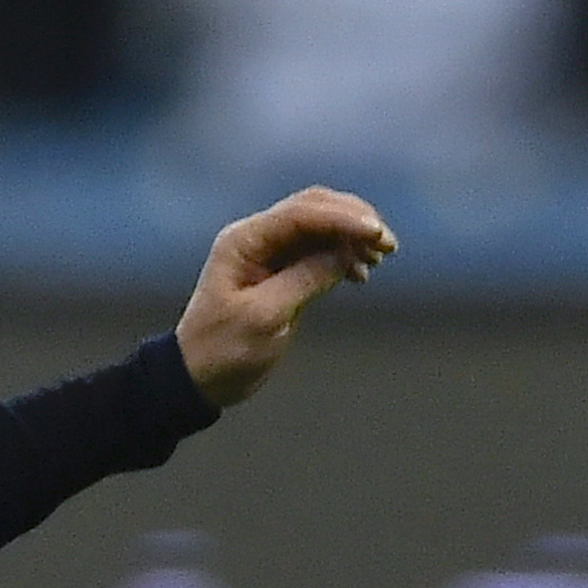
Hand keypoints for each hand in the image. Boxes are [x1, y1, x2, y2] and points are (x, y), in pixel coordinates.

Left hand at [175, 189, 394, 408]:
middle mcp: (257, 238)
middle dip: (353, 220)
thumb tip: (345, 254)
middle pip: (314, 210)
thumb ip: (306, 280)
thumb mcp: (265, 318)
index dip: (342, 219)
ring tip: (380, 259)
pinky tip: (362, 274)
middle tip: (387, 243)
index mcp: (244, 241)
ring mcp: (269, 253)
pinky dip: (344, 256)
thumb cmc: (223, 350)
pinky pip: (319, 252)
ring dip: (352, 237)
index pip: (300, 215)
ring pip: (320, 228)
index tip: (376, 234)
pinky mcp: (282, 272)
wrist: (199, 378)